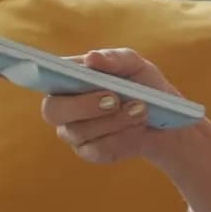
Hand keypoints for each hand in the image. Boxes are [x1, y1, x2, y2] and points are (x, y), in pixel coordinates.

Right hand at [40, 49, 188, 165]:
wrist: (165, 120)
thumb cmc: (142, 85)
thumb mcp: (134, 65)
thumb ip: (113, 59)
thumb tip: (91, 58)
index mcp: (66, 80)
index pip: (45, 77)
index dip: (45, 76)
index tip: (67, 75)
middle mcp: (63, 107)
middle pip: (53, 111)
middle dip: (84, 105)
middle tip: (114, 99)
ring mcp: (74, 133)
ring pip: (80, 132)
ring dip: (114, 121)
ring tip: (141, 109)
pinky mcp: (91, 153)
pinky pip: (98, 150)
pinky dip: (122, 138)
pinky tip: (138, 128)